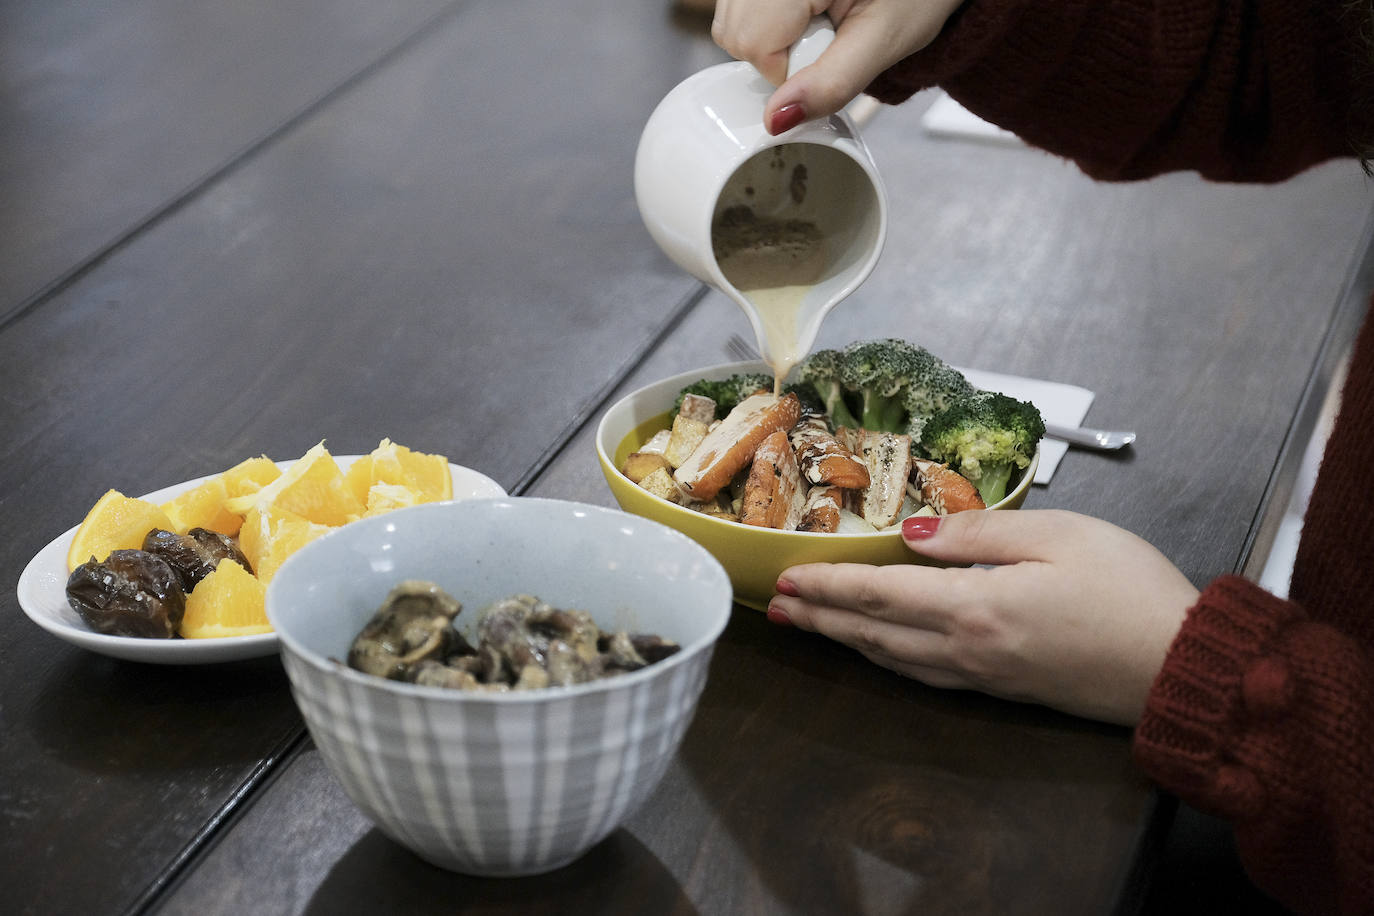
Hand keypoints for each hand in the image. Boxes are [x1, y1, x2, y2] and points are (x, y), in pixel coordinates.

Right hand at [712, 0, 964, 132]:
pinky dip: (765, 23)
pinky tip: (803, 13)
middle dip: (777, 53)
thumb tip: (777, 121)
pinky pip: (735, 12)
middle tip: (827, 34)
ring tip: (818, 20)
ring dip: (769, 39)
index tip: (830, 50)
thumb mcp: (884, 42)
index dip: (791, 66)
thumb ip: (832, 83)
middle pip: (735, 34)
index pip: (755, 43)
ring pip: (729, 25)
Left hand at [767, 510, 1198, 724]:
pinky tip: (878, 650)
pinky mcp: (1002, 688)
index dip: (828, 585)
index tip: (788, 576)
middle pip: (873, 632)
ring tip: (812, 623)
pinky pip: (924, 674)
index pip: (878, 594)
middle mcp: (967, 649)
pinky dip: (886, 658)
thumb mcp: (1058, 536)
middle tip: (777, 604)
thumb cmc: (1130, 593)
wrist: (1181, 667)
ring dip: (846, 639)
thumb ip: (977, 533)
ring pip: (893, 658)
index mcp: (974, 606)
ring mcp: (983, 675)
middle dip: (821, 616)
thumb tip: (912, 530)